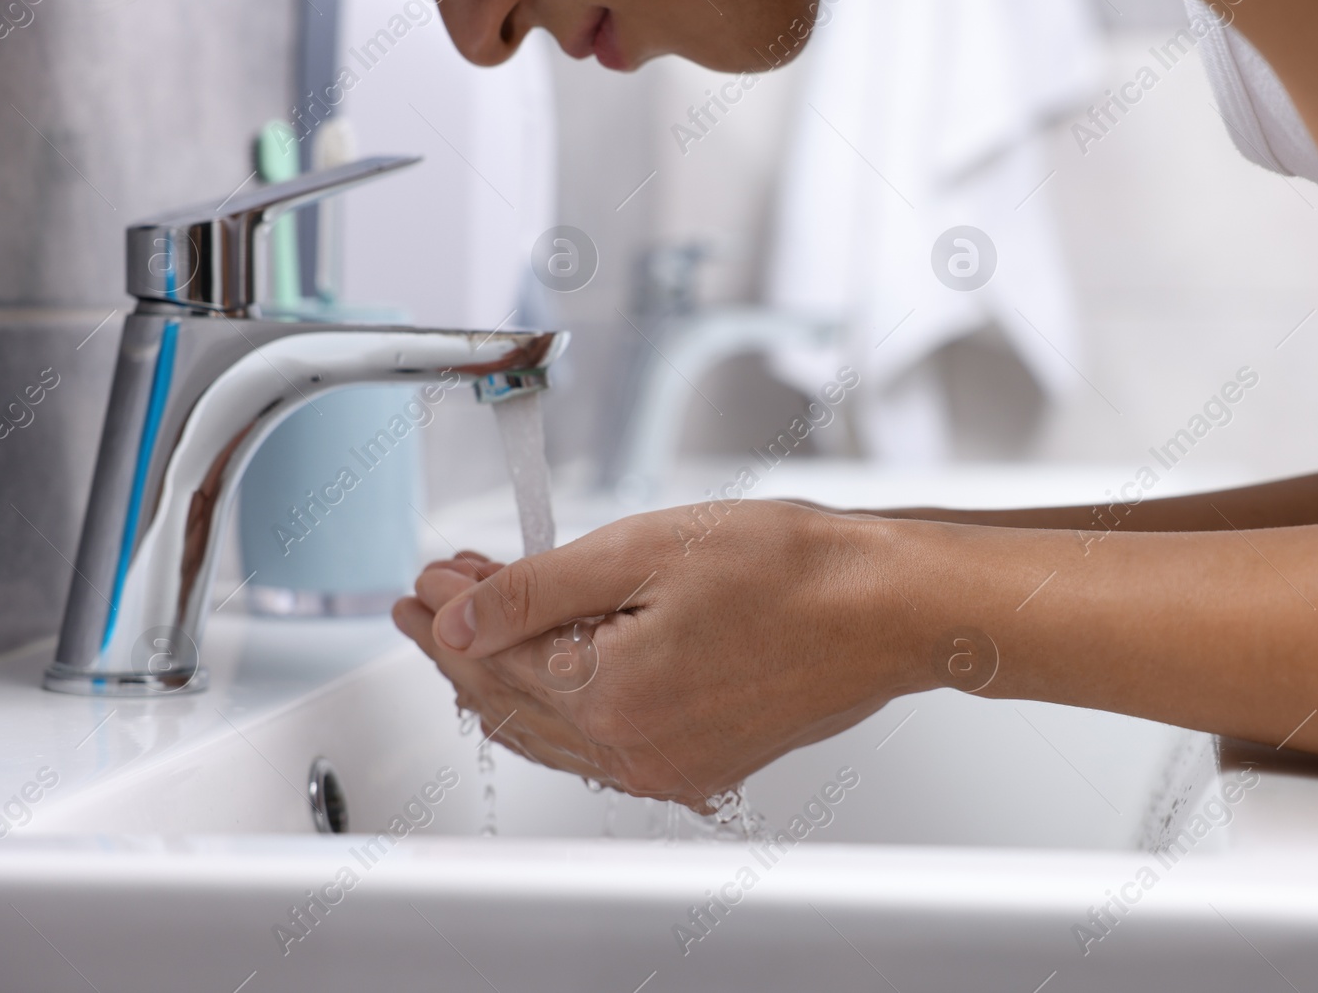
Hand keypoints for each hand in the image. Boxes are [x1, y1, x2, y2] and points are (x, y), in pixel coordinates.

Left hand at [392, 502, 923, 809]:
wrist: (886, 609)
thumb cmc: (792, 571)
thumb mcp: (642, 551)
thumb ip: (536, 592)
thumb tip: (458, 620)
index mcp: (613, 699)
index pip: (493, 660)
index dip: (453, 612)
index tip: (431, 576)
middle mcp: (637, 752)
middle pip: (513, 702)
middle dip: (465, 644)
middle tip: (436, 598)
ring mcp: (671, 766)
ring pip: (553, 729)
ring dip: (508, 673)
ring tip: (481, 623)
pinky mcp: (703, 763)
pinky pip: (603, 743)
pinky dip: (564, 702)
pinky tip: (555, 667)